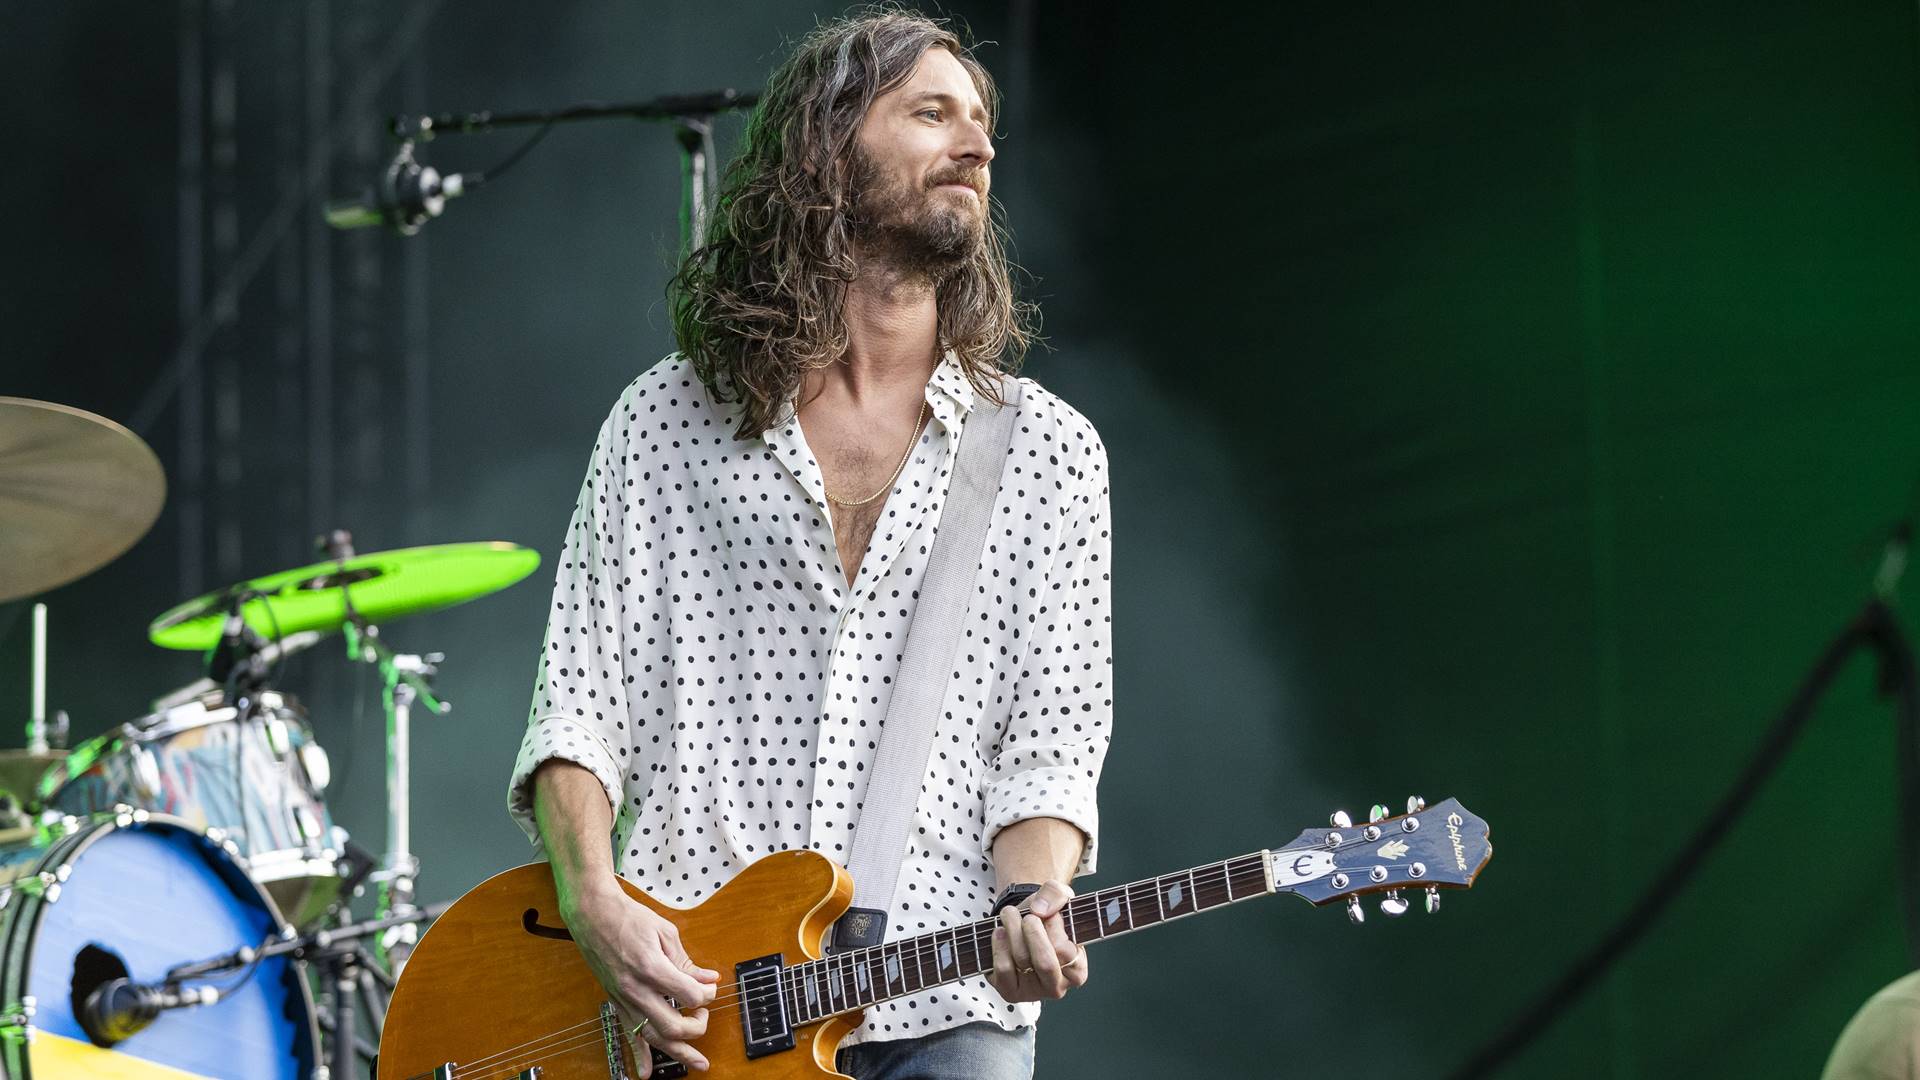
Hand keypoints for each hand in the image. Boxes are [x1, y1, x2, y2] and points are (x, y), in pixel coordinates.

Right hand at [564, 882, 719, 1075]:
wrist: (593, 915)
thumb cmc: (629, 918)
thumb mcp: (666, 933)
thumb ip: (687, 961)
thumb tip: (709, 979)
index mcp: (651, 967)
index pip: (690, 996)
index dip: (707, 994)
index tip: (709, 986)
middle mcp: (636, 989)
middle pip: (674, 1026)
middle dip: (698, 1026)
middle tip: (703, 1014)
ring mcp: (624, 999)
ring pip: (654, 1037)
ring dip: (679, 1052)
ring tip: (698, 1062)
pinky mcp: (617, 1002)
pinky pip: (628, 1035)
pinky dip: (639, 1057)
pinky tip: (646, 1073)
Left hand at [987, 880, 1089, 1003]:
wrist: (1019, 924)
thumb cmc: (1044, 917)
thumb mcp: (1057, 897)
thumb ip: (1057, 894)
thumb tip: (1040, 909)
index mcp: (1078, 970)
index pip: (1065, 951)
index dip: (1053, 927)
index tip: (1049, 915)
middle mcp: (1057, 986)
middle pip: (1044, 963)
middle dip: (1032, 931)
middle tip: (1028, 916)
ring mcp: (1032, 992)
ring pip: (1021, 961)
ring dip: (1012, 930)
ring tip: (1010, 916)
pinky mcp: (1010, 991)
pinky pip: (1002, 970)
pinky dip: (998, 945)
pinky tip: (999, 932)